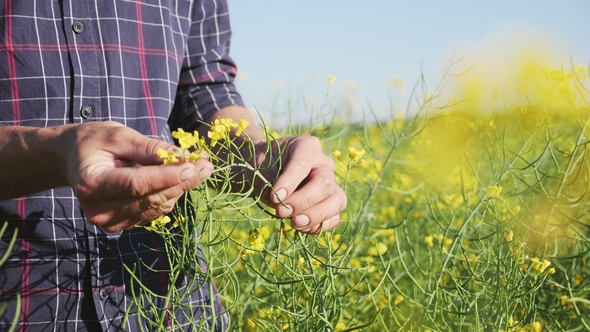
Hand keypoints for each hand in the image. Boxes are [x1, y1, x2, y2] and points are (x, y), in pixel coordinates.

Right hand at [60, 121, 212, 231]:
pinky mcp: (122, 225)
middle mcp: (98, 210)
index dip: (168, 176)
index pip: (136, 184)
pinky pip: (155, 211)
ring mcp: (110, 222)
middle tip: (207, 164)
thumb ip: (149, 148)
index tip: (194, 166)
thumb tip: (183, 157)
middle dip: (183, 181)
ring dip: (181, 188)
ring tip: (199, 167)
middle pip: (151, 198)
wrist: (73, 160)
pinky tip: (180, 178)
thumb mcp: (119, 135)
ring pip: (157, 207)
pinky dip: (171, 194)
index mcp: (92, 183)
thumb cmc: (94, 142)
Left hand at [253, 135, 346, 233]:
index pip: (303, 164)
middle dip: (303, 202)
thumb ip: (270, 182)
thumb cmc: (262, 165)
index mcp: (307, 147)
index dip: (290, 182)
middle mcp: (323, 163)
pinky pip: (334, 216)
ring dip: (316, 216)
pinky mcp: (329, 202)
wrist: (263, 171)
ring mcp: (330, 183)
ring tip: (294, 223)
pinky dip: (321, 225)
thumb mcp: (260, 166)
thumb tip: (281, 201)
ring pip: (336, 200)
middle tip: (281, 212)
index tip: (274, 197)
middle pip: (324, 184)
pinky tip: (302, 228)